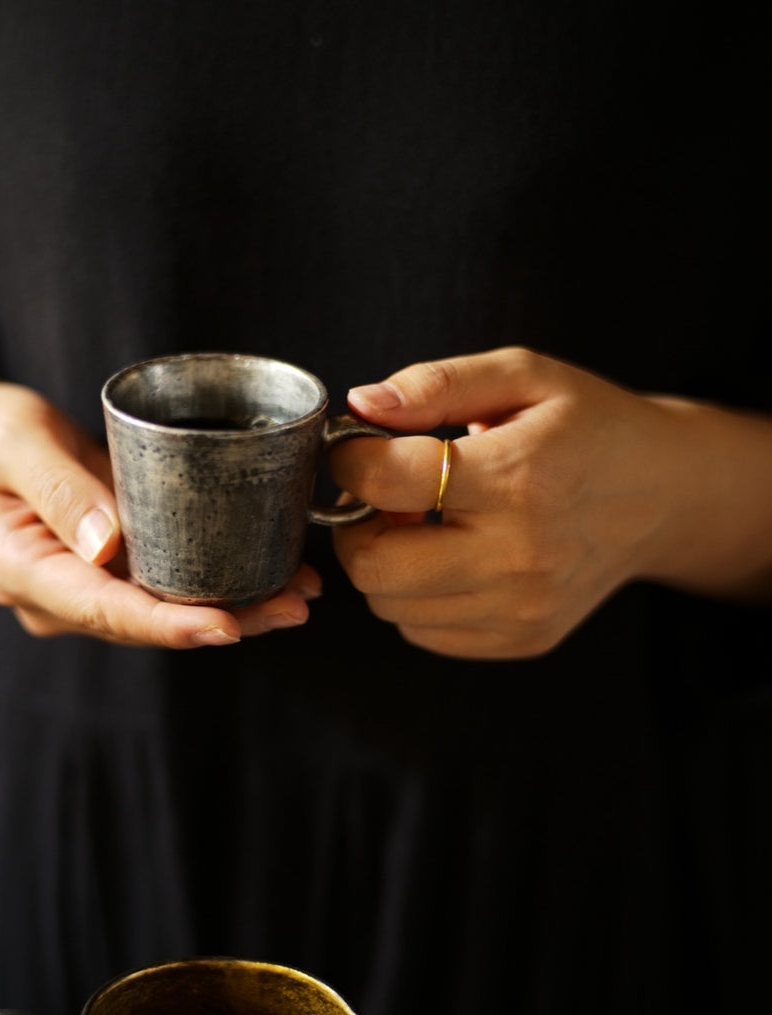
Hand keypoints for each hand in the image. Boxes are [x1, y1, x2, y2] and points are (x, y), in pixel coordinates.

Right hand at [0, 350, 320, 647]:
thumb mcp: (16, 441)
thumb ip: (59, 489)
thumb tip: (109, 547)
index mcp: (23, 572)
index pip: (105, 611)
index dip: (168, 625)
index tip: (226, 627)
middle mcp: (56, 597)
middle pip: (147, 622)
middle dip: (223, 620)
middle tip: (293, 605)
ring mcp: (85, 589)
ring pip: (166, 611)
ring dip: (236, 607)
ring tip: (301, 593)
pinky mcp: (111, 571)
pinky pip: (169, 585)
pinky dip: (221, 582)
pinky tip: (275, 574)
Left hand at [331, 347, 771, 658]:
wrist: (665, 495)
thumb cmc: (588, 427)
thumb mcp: (523, 376)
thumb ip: (436, 383)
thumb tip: (360, 404)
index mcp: (517, 476)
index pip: (384, 482)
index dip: (349, 461)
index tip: (357, 448)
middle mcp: (519, 554)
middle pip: (373, 566)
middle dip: (355, 526)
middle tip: (383, 496)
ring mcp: (522, 607)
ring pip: (389, 606)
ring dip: (385, 563)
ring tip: (423, 524)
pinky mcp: (523, 638)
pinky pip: (422, 632)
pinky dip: (416, 597)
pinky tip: (451, 556)